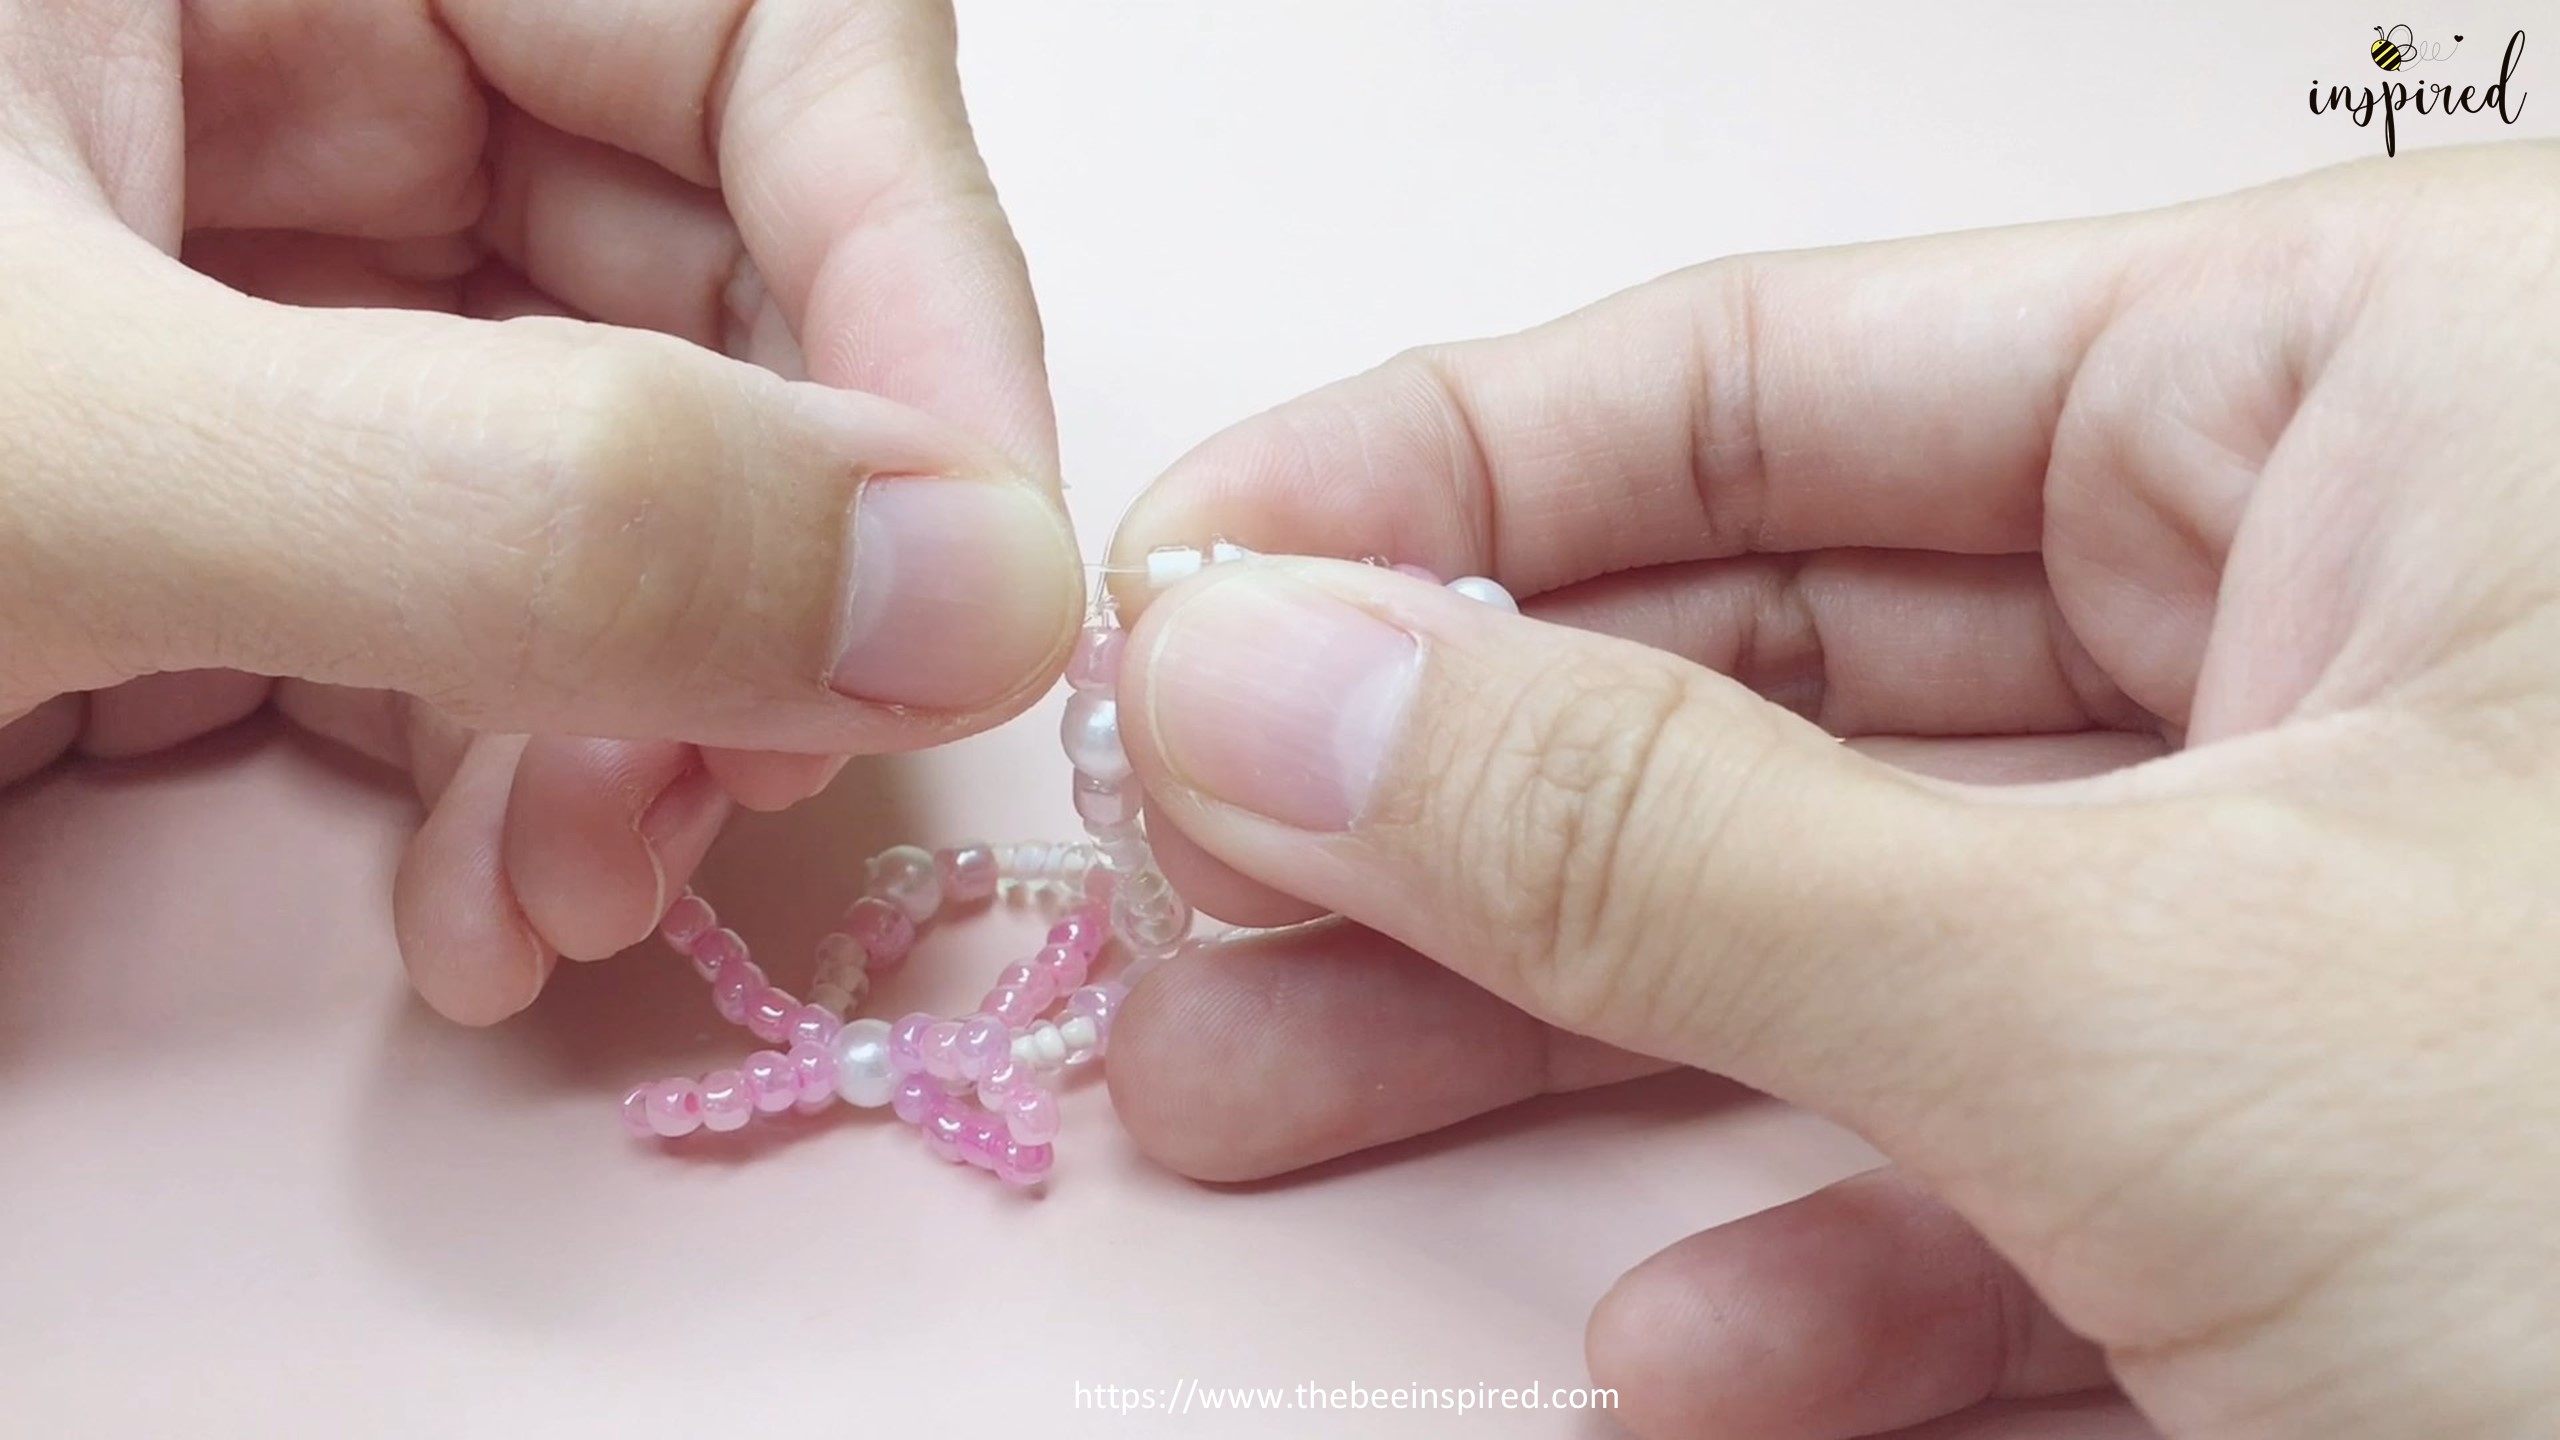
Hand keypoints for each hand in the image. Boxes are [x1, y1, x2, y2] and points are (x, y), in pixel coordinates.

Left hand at [0, 0, 1079, 1021]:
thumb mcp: (54, 460)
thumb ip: (512, 500)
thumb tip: (966, 591)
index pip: (765, 35)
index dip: (919, 289)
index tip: (969, 582)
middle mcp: (299, 73)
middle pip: (721, 291)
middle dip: (765, 584)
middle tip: (739, 781)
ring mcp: (262, 287)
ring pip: (625, 491)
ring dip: (652, 731)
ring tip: (570, 895)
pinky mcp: (231, 481)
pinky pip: (475, 609)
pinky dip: (513, 779)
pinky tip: (480, 907)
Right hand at [1104, 143, 2559, 1438]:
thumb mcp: (2154, 1008)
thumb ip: (1663, 839)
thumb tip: (1270, 683)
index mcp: (2395, 403)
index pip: (1766, 375)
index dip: (1430, 487)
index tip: (1186, 595)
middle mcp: (2371, 603)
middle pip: (1768, 654)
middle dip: (1447, 793)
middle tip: (1191, 882)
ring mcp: (2356, 886)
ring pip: (1857, 910)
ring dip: (1554, 1026)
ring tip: (1275, 1086)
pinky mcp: (2355, 1137)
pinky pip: (2026, 1140)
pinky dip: (1842, 1252)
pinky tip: (1685, 1345)